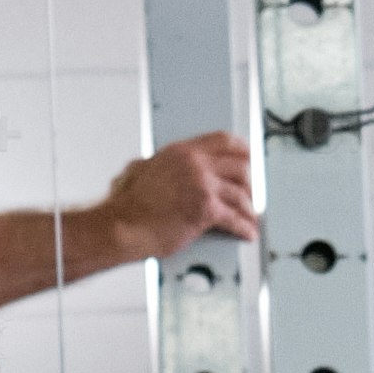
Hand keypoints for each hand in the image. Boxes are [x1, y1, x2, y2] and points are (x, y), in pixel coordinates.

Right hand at [86, 130, 259, 268]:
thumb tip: (147, 166)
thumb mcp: (139, 170)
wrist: (123, 225)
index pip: (223, 140)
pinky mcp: (206, 209)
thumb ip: (152, 164)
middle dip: (249, 182)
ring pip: (241, 194)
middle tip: (250, 192)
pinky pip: (235, 218)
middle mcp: (195, 164)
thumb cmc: (127, 205)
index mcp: (181, 152)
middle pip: (240, 166)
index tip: (249, 156)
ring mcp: (202, 185)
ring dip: (248, 208)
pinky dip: (244, 227)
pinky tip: (245, 232)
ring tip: (249, 217)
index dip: (242, 149)